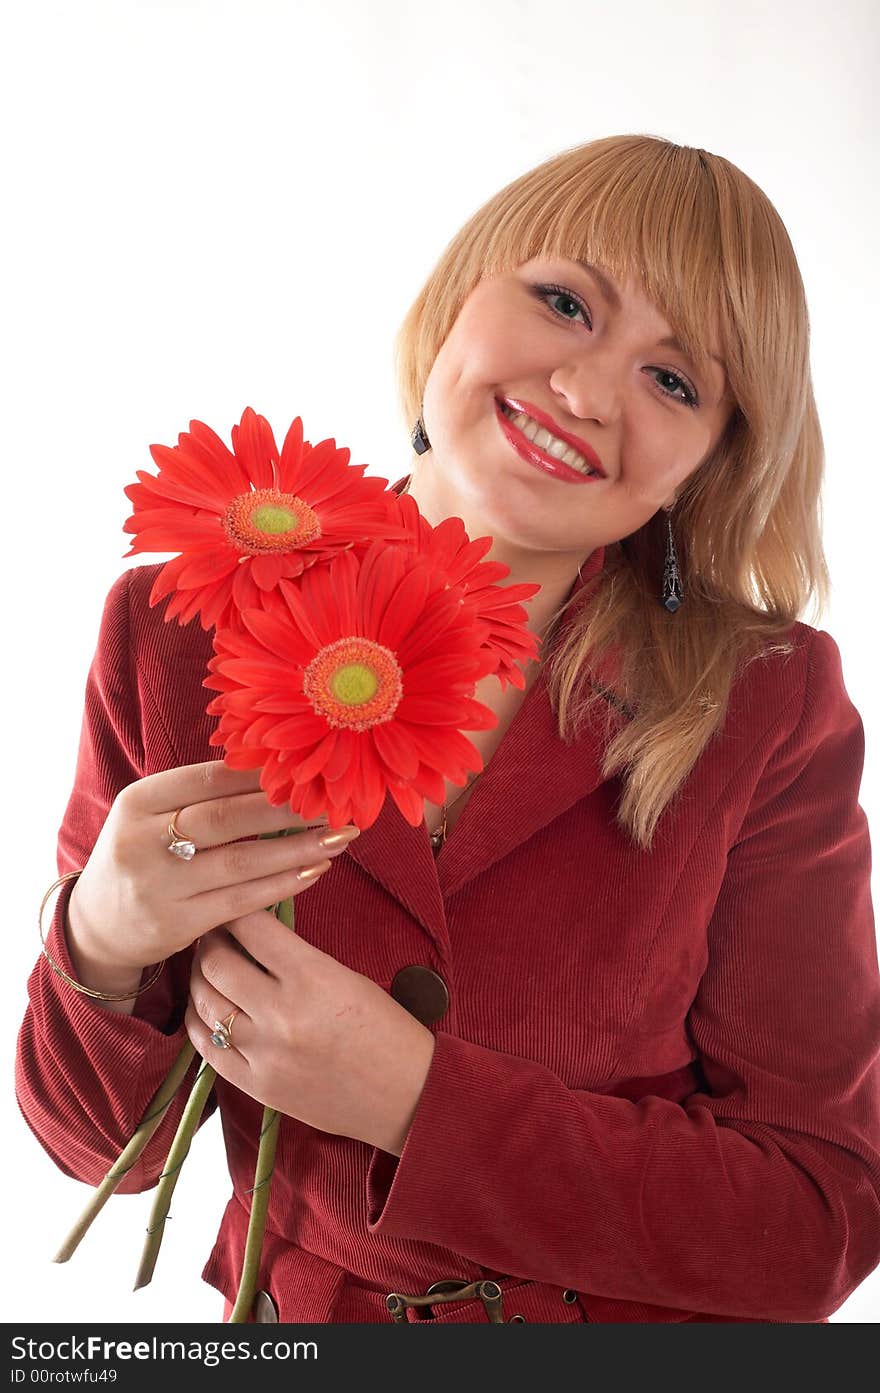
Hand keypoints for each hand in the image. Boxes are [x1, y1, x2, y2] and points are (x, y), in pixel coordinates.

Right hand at [67, 760, 354, 975]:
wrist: (98, 923)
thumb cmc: (144, 854)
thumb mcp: (153, 815)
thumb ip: (202, 795)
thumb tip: (279, 768)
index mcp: (138, 801)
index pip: (210, 779)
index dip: (263, 775)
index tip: (307, 769)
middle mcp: (142, 841)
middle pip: (226, 818)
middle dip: (286, 809)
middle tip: (332, 802)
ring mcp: (157, 886)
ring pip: (240, 862)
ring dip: (296, 848)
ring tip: (338, 836)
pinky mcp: (175, 924)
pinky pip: (241, 901)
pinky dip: (282, 884)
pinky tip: (314, 870)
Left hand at [185, 910, 435, 1154]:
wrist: (408, 1095)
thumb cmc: (387, 1030)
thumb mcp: (348, 978)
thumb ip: (297, 958)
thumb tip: (253, 936)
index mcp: (313, 977)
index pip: (252, 929)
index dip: (235, 911)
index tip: (232, 907)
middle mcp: (283, 1014)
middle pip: (216, 964)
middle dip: (210, 942)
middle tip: (213, 934)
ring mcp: (266, 1054)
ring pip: (205, 1004)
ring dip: (200, 979)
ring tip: (207, 967)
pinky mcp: (258, 1087)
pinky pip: (207, 1048)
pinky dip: (198, 1022)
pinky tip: (205, 1008)